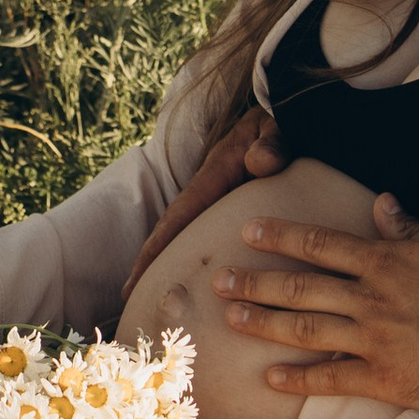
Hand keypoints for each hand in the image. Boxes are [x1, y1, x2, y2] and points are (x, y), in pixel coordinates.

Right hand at [117, 105, 291, 319]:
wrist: (285, 114)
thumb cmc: (279, 124)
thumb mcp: (276, 128)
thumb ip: (272, 143)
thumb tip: (260, 164)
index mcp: (214, 175)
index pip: (179, 216)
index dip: (155, 248)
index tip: (135, 280)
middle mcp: (210, 193)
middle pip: (175, 233)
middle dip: (152, 265)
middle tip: (132, 302)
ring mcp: (220, 202)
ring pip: (191, 238)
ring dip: (172, 265)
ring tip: (158, 304)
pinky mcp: (234, 210)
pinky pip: (212, 239)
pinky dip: (199, 261)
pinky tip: (203, 291)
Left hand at [214, 196, 418, 413]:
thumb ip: (407, 227)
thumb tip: (380, 204)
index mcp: (383, 262)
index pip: (319, 244)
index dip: (281, 236)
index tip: (248, 230)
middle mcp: (368, 298)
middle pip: (300, 287)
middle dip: (255, 282)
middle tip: (218, 280)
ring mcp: (372, 340)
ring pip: (305, 330)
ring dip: (264, 324)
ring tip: (231, 319)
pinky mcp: (382, 379)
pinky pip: (331, 380)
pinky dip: (298, 380)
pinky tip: (271, 377)